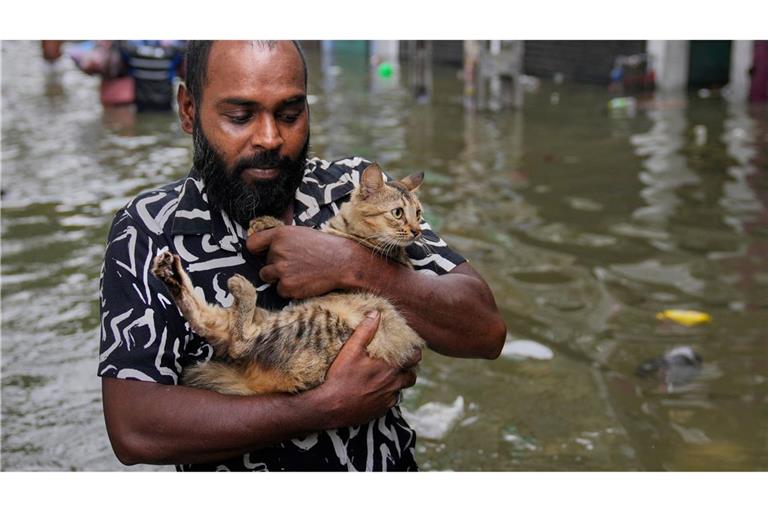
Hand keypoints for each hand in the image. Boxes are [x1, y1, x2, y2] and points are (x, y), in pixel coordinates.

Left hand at [246, 225, 361, 298]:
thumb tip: (267, 248)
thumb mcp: (301, 233)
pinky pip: (280, 290)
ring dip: (280, 278)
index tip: (261, 254)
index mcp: (280, 235)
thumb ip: (282, 239)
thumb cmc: (325, 247)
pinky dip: (290, 289)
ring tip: (300, 273)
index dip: (257, 250)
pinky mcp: (287, 286)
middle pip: (264, 264)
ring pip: (269, 277)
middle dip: (276, 266)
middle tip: (297, 264)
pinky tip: (304, 281)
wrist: (343, 262)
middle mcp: (277, 251)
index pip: (252, 244)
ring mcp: (281, 270)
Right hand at [309, 311, 418, 428]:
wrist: (329, 407)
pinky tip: (376, 391)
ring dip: (398, 383)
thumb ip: (365, 331)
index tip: (410, 350)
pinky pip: (391, 402)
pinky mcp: (380, 411)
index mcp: (389, 367)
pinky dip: (387, 396)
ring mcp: (388, 399)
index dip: (414, 353)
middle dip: (408, 370)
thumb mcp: (350, 350)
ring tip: (387, 377)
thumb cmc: (340, 377)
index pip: (414, 358)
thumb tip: (376, 314)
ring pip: (401, 390)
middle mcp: (393, 384)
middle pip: (411, 376)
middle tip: (400, 365)